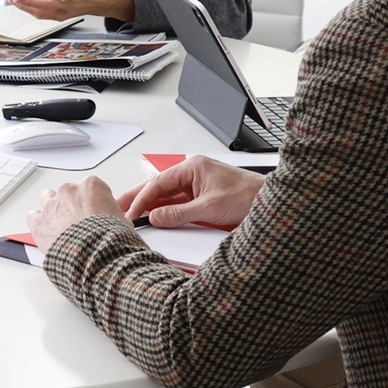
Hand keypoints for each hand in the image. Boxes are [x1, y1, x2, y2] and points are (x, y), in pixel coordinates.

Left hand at [9, 0, 135, 22]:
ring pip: (41, 14)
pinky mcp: (60, 16)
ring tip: (13, 1)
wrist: (104, 1)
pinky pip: (43, 16)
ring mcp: (63, 13)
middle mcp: (66, 5)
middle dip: (28, 3)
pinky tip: (22, 7)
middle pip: (44, 7)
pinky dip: (32, 12)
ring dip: (26, 8)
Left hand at [26, 176, 125, 253]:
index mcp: (91, 186)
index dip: (95, 202)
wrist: (93, 255)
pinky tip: (45, 229)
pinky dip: (38, 221)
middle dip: (73, 205)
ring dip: (53, 208)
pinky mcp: (39, 221)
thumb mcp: (123, 223)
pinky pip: (32, 215)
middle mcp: (69, 191)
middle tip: (80, 222)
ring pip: (47, 197)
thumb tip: (117, 222)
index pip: (92, 188)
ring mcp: (52, 205)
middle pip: (68, 192)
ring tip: (61, 224)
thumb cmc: (109, 239)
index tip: (97, 213)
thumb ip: (115, 216)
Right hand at [119, 155, 264, 229]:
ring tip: (130, 215)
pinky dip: (164, 213)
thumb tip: (155, 217)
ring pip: (166, 197)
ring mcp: (197, 187)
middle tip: (118, 207)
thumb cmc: (248, 196)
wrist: (270, 204)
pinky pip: (177, 205)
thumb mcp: (210, 208)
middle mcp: (193, 175)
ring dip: (150, 207)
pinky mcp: (202, 199)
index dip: (142, 199)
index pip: (159, 183)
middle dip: (138, 198)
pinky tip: (153, 219)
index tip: (130, 212)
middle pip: (158, 188)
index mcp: (193, 167)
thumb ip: (179, 214)